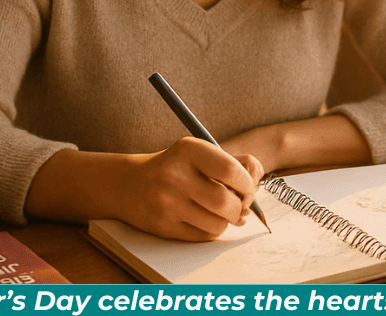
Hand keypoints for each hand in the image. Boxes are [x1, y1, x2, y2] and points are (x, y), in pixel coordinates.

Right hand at [113, 137, 263, 241]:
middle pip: (227, 203)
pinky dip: (213, 230)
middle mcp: (175, 176)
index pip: (232, 171)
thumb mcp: (200, 154)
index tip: (247, 188)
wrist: (129, 184)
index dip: (247, 183)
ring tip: (221, 212)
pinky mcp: (163, 226)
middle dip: (240, 207)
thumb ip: (234, 162)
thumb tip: (256, 179)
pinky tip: (206, 219)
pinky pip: (204, 236)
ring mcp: (167, 203)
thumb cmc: (176, 167)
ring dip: (227, 221)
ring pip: (218, 224)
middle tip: (239, 205)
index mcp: (188, 150)